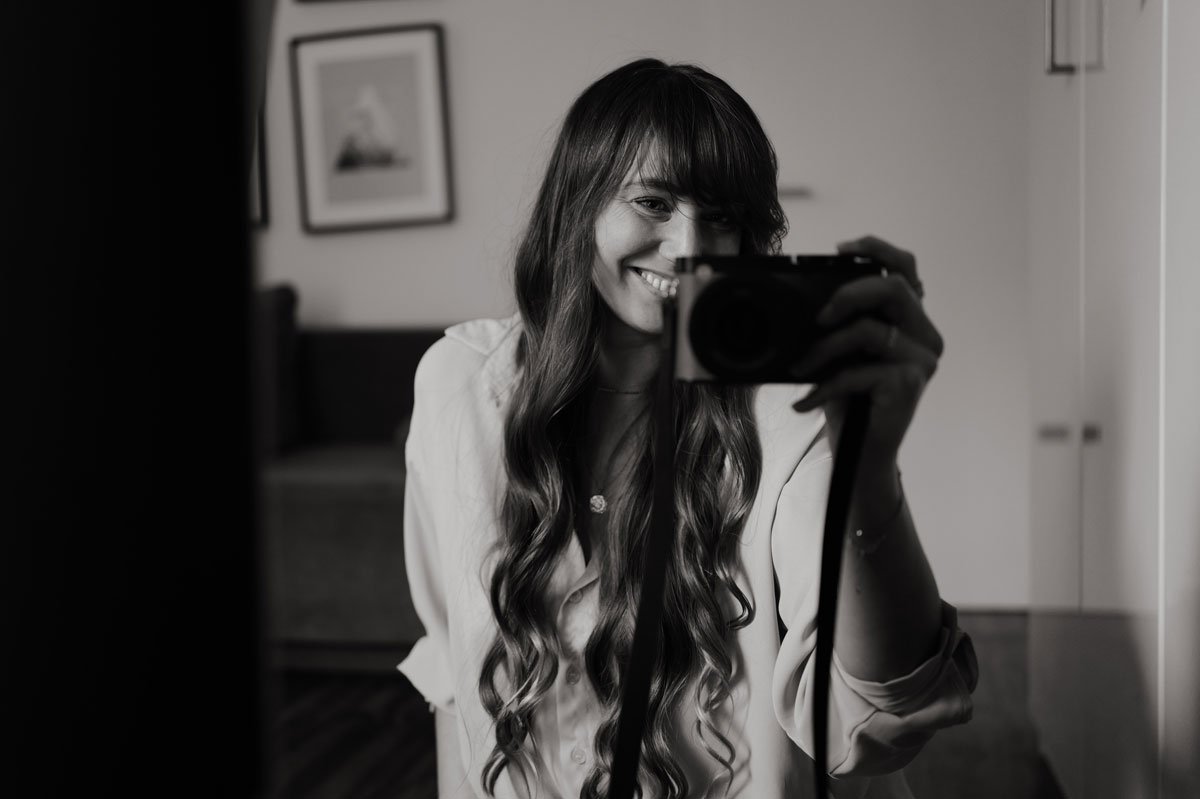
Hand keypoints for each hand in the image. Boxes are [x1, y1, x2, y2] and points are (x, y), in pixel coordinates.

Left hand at [790, 236, 943, 477]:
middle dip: (849, 294)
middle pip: (895, 288)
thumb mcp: (841, 353)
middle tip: (818, 317)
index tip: (841, 249)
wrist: (860, 454)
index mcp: (910, 320)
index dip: (878, 249)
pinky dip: (827, 384)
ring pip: (870, 330)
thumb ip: (841, 324)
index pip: (907, 269)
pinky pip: (860, 370)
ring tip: (801, 368)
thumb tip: (806, 300)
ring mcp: (922, 359)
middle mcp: (924, 335)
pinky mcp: (911, 383)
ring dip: (825, 349)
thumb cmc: (850, 400)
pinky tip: (807, 400)